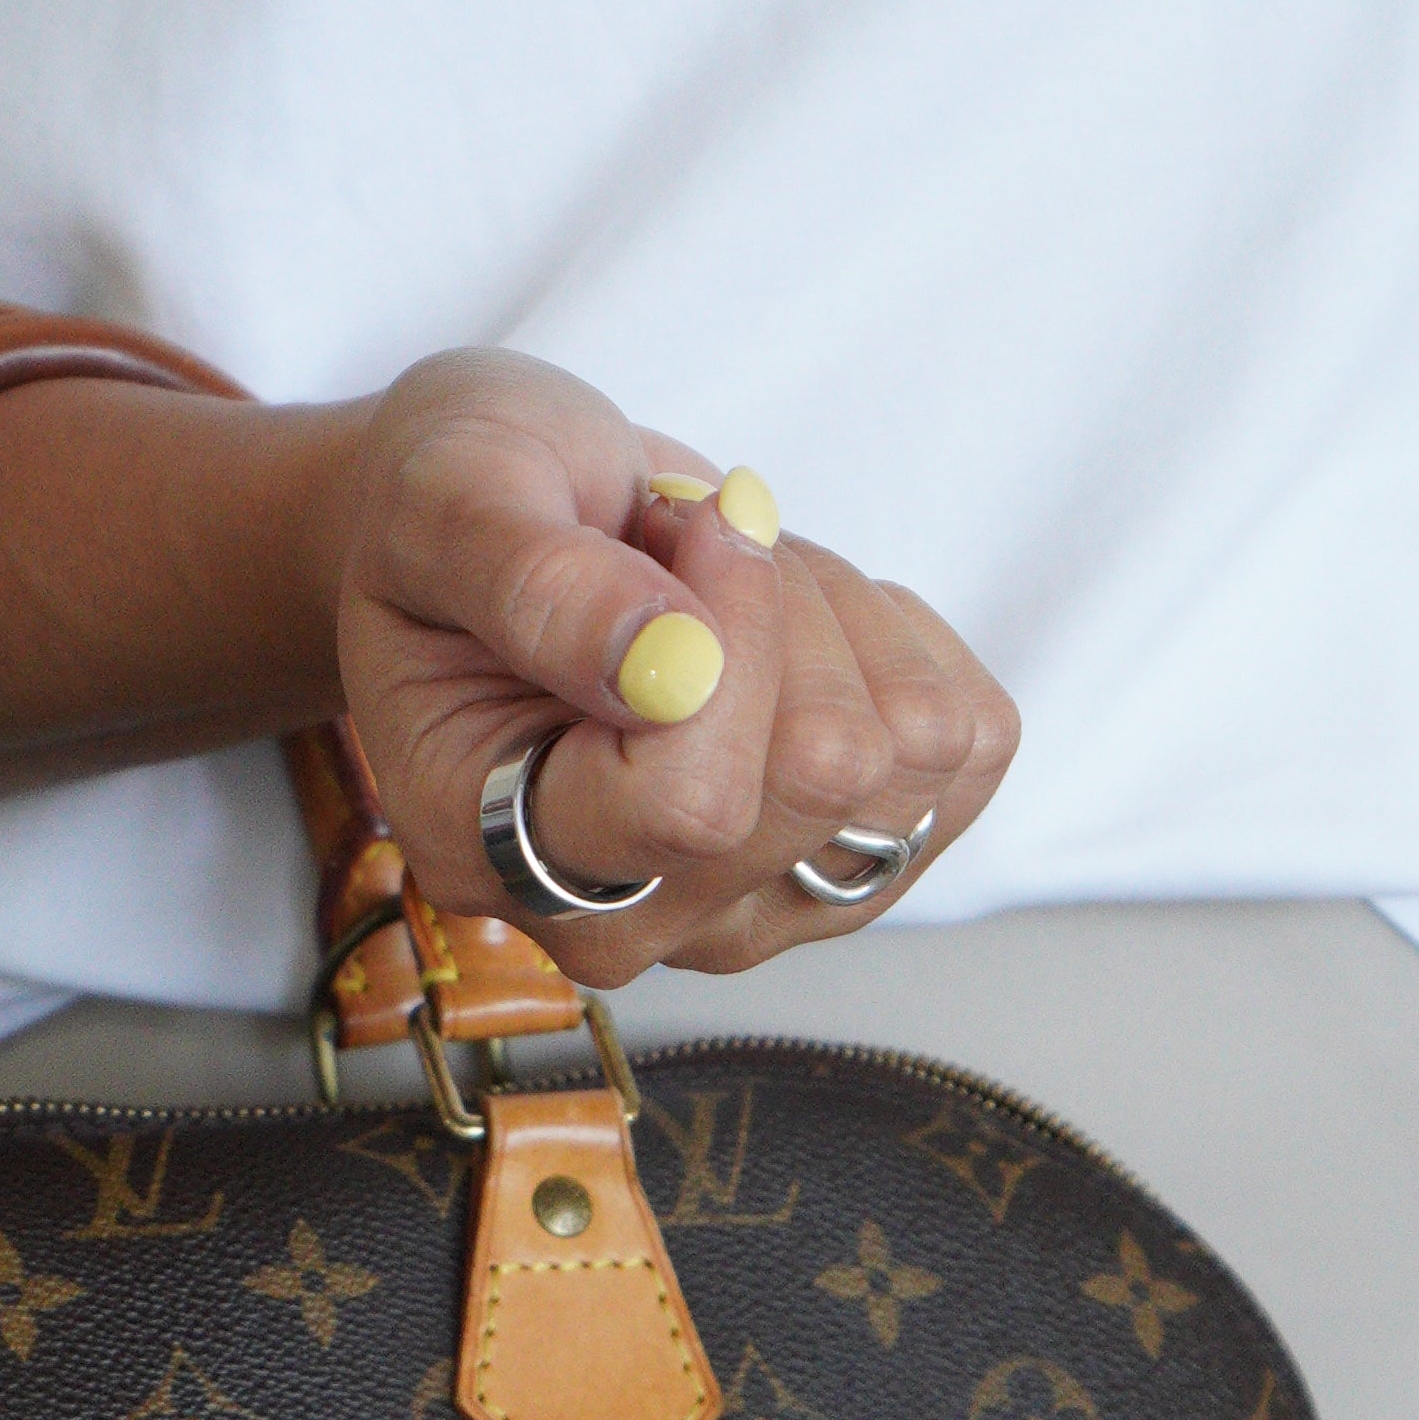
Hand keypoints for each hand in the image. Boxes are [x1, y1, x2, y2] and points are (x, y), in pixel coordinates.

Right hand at [312, 347, 1017, 974]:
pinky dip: (895, 640)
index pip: (692, 808)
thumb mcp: (447, 501)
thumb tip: (668, 666)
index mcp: (497, 854)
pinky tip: (791, 623)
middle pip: (825, 776)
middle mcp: (638, 917)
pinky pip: (971, 737)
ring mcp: (760, 904)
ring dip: (831, 615)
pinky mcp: (865, 856)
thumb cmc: (456, 516)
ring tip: (723, 582)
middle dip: (777, 604)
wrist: (506, 529)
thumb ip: (535, 585)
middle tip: (682, 545)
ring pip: (909, 751)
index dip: (731, 642)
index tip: (686, 526)